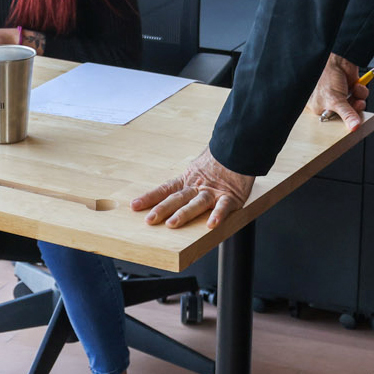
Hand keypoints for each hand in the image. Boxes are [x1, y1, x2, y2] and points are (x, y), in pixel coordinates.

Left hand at [132, 149, 253, 228]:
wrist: (239, 149)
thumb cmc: (219, 162)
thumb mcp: (197, 169)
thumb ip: (186, 182)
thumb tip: (169, 192)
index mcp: (188, 181)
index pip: (165, 189)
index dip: (150, 197)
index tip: (134, 206)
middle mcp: (197, 187)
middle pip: (177, 198)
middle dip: (162, 209)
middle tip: (149, 219)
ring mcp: (213, 192)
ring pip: (196, 203)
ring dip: (184, 213)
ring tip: (172, 223)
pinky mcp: (230, 197)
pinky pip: (223, 207)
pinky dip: (218, 215)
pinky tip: (211, 224)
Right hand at [304, 53, 367, 129]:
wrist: (339, 58)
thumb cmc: (327, 74)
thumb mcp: (335, 100)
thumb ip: (346, 115)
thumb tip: (353, 127)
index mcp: (319, 107)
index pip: (332, 122)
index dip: (342, 121)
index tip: (348, 121)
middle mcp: (331, 102)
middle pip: (347, 115)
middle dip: (353, 110)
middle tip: (353, 105)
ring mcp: (342, 95)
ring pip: (355, 106)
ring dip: (358, 100)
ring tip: (354, 94)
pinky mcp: (351, 89)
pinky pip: (360, 97)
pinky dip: (361, 92)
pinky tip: (356, 86)